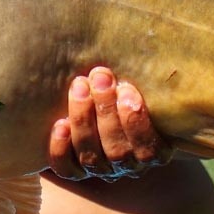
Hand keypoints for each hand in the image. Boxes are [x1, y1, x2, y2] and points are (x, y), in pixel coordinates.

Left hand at [48, 66, 171, 180]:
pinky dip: (61, 149)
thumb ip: (143, 82)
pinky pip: (67, 169)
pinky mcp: (75, 170)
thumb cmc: (131, 93)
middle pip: (117, 150)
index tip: (127, 89)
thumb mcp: (144, 90)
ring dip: (84, 119)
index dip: (136, 121)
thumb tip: (149, 43)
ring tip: (79, 87)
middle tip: (100, 77)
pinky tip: (60, 125)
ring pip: (92, 157)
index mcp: (154, 151)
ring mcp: (101, 170)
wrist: (106, 105)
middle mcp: (127, 165)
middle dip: (107, 111)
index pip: (148, 149)